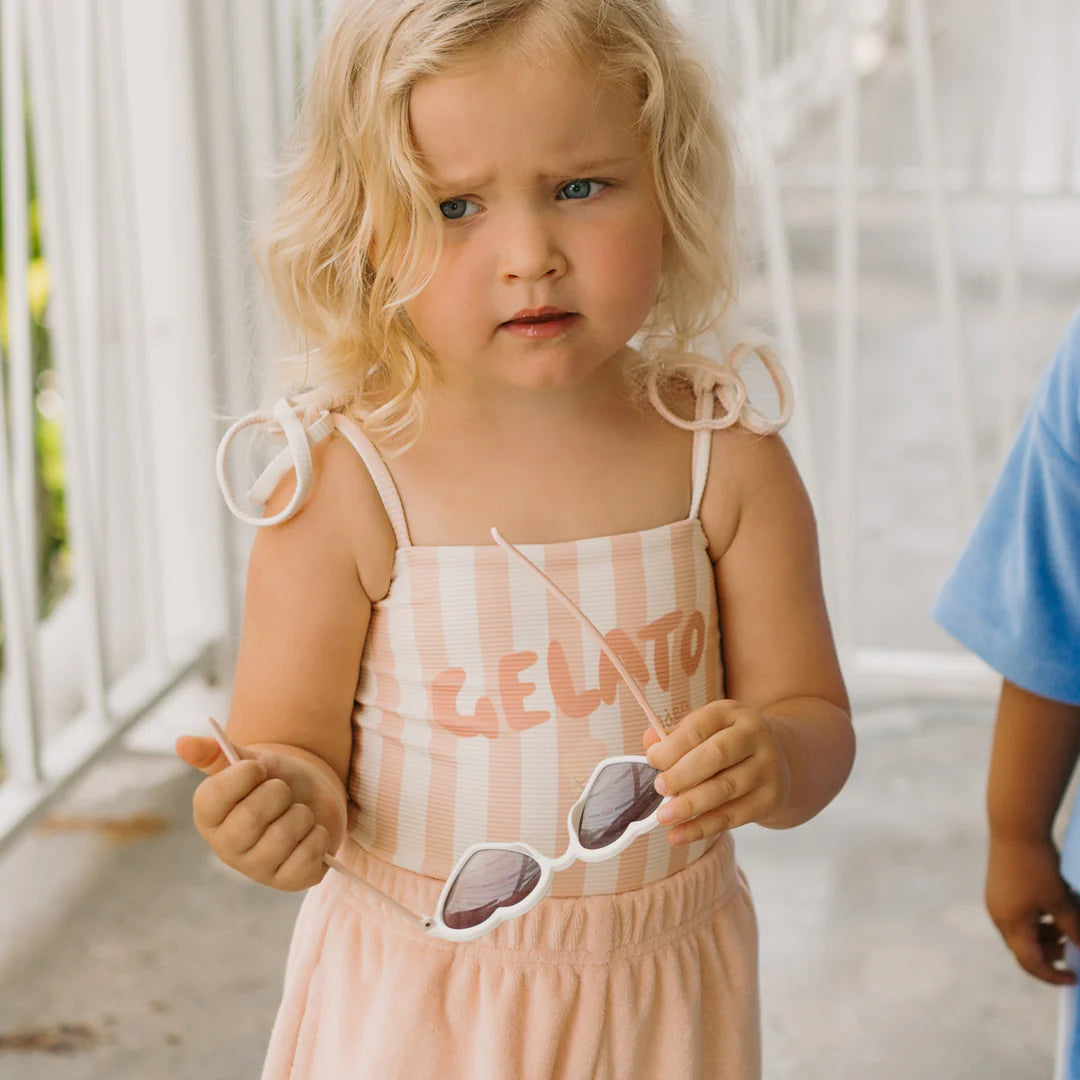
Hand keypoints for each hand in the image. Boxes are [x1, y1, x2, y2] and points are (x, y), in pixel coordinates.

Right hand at [175, 729, 339, 891]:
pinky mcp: (289, 882)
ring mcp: (257, 868)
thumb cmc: (274, 779)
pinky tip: (311, 833)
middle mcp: (227, 848)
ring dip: (302, 813)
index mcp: (209, 817)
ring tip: (298, 812)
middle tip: (283, 791)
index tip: (259, 768)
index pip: (213, 797)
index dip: (243, 775)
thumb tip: (182, 742)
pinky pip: (308, 856)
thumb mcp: (250, 759)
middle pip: (252, 816)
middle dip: (278, 792)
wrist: (312, 796)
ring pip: (284, 834)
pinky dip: (318, 835)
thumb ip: (216, 752)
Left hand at [642, 699, 789, 845]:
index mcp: (731, 713)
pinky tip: (678, 835)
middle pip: (716, 755)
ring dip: (690, 805)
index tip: (651, 760)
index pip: (700, 726)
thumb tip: (649, 741)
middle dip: (682, 774)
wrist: (777, 758)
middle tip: (659, 788)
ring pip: (726, 788)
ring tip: (664, 816)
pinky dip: (702, 827)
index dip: (673, 745)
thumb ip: (675, 736)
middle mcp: (754, 735)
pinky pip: (733, 816)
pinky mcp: (770, 798)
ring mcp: (767, 767)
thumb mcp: (704, 730)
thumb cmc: (725, 743)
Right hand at [986, 835, 1079, 985]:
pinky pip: (1019, 915)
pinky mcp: (998, 889)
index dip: (1053, 975)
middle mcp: (999, 916)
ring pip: (1022, 931)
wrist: (1015, 829)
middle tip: (1073, 943)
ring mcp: (996, 902)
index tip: (1074, 977)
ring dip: (1046, 933)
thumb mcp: (1061, 901)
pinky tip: (1052, 903)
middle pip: (1025, 949)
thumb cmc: (1038, 867)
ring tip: (1067, 920)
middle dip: (1051, 952)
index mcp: (1012, 924)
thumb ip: (1074, 929)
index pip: (1031, 963)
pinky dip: (1037, 918)